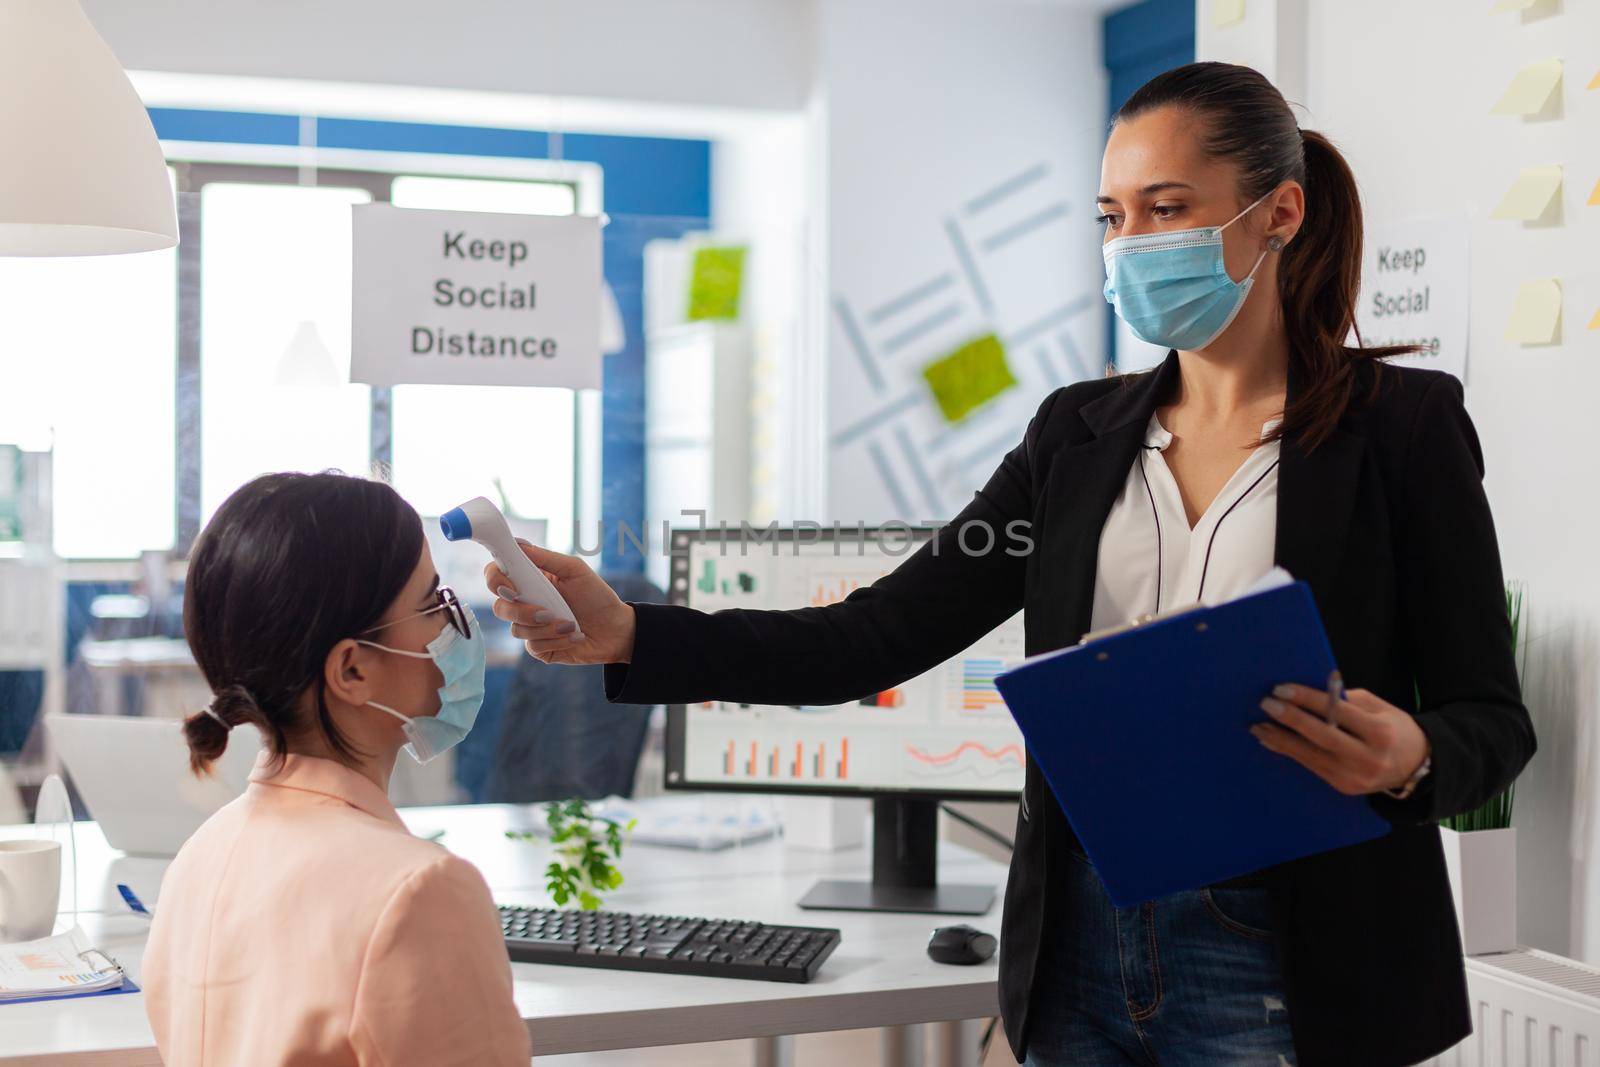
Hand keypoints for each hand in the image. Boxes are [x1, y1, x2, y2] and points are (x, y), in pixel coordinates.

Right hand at [484, 542, 636, 665]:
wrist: (616, 630)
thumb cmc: (597, 596)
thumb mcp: (575, 570)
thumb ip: (546, 558)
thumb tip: (518, 544)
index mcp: (530, 580)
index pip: (496, 575)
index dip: (495, 579)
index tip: (508, 586)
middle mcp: (526, 602)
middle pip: (500, 607)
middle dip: (521, 611)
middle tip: (546, 612)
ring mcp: (530, 626)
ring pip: (517, 629)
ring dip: (546, 628)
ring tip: (571, 624)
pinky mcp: (539, 647)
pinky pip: (532, 646)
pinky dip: (555, 641)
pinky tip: (572, 636)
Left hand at [1251, 682, 1429, 795]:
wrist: (1417, 766)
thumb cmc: (1393, 728)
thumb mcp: (1378, 708)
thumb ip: (1347, 700)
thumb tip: (1308, 693)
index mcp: (1379, 732)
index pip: (1336, 712)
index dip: (1307, 699)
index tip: (1281, 689)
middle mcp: (1368, 757)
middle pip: (1321, 736)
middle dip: (1290, 719)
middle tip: (1266, 704)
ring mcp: (1355, 776)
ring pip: (1311, 755)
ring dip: (1281, 740)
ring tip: (1259, 725)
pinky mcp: (1343, 787)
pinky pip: (1312, 767)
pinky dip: (1290, 752)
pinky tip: (1273, 741)